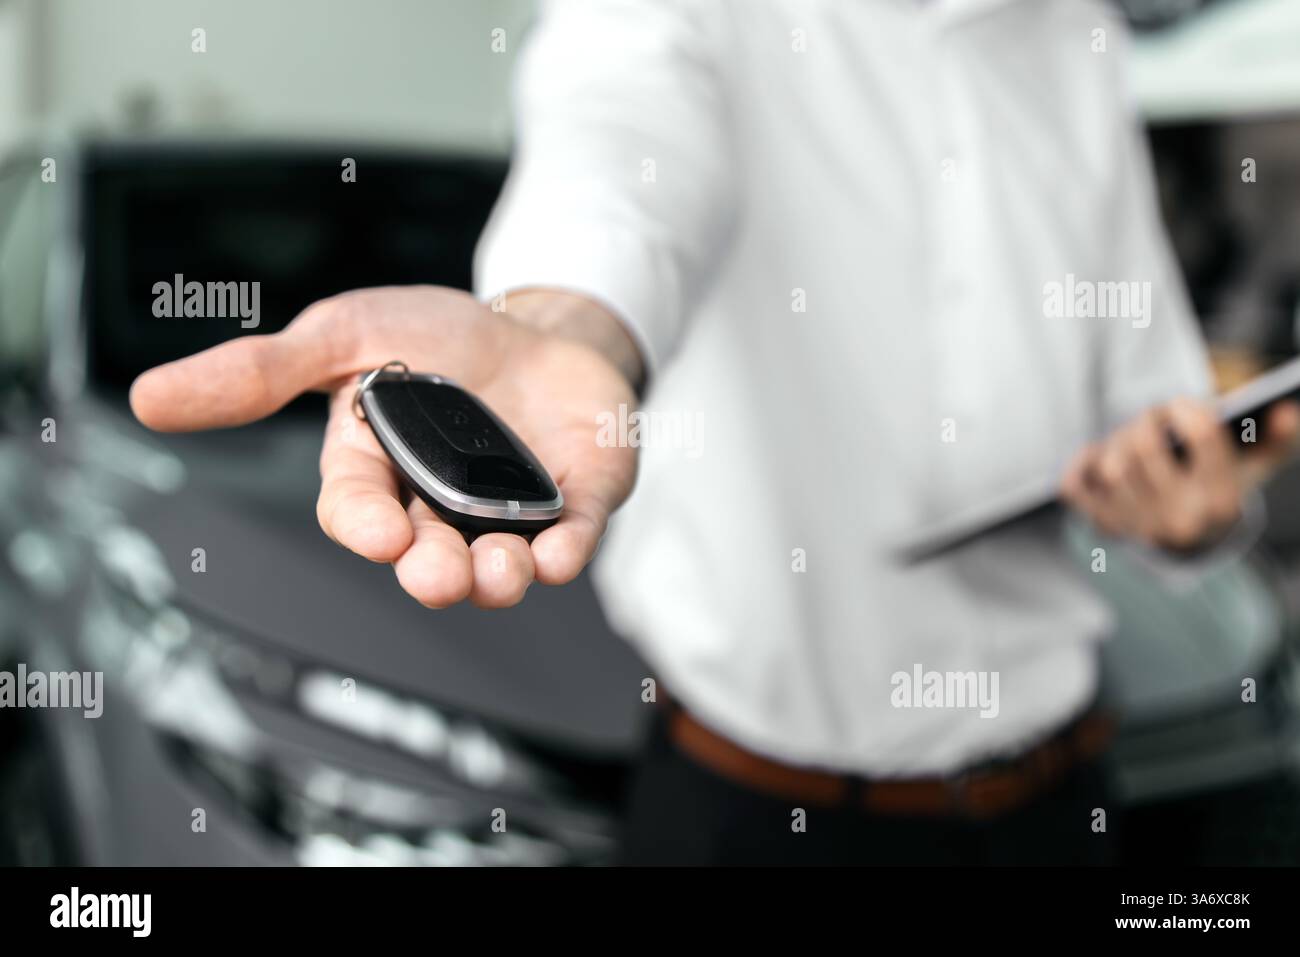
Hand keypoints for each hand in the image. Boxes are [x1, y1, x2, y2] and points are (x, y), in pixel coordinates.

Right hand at [130, 286, 639, 607]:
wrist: (538, 325)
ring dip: (498, 578)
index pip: (358, 512)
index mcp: (377, 470)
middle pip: (427, 557)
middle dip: (432, 573)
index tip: (381, 534)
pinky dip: (565, 552)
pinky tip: (558, 554)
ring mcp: (509, 511)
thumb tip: (149, 398)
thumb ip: (262, 371)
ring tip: (499, 569)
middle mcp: (439, 506)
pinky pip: (570, 539)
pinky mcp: (572, 503)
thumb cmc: (438, 338)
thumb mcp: (344, 335)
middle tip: (437, 572)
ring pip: (497, 566)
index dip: (365, 527)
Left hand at [1060, 397, 1299, 550]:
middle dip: (1145, 419)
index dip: (1187, 408)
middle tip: (1152, 415)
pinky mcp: (1105, 525)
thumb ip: (1276, 439)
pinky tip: (1098, 456)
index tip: (1182, 404)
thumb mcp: (1256, 468)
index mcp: (1220, 499)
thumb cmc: (1221, 488)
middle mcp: (1178, 518)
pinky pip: (1075, 486)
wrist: (1191, 543)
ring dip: (1115, 441)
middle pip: (1143, 445)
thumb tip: (1285, 410)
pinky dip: (1080, 464)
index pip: (1201, 436)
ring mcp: (1137, 526)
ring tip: (1131, 438)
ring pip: (1109, 465)